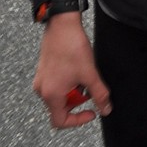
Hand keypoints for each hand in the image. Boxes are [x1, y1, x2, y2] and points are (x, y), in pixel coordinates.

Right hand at [32, 14, 111, 128]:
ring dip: (73, 92)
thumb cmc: (72, 47)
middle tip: (88, 89)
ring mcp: (41, 80)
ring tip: (83, 77)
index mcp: (51, 95)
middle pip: (60, 109)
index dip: (78, 120)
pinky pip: (55, 86)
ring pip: (58, 97)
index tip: (92, 111)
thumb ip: (99, 94)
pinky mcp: (43, 71)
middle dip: (77, 102)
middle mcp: (42, 90)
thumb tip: (105, 109)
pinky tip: (77, 71)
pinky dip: (68, 84)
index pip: (60, 121)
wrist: (62, 25)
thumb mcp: (90, 73)